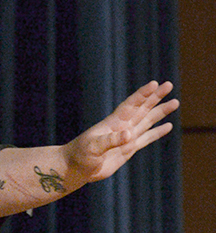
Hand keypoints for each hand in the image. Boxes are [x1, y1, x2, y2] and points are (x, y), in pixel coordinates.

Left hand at [62, 81, 178, 182]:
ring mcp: (126, 137)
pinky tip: (168, 126)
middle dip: (155, 97)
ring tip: (174, 102)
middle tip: (169, 85)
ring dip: (160, 112)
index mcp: (113, 123)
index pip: (131, 105)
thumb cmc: (80, 155)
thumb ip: (111, 141)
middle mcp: (122, 127)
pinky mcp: (128, 149)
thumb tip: (130, 135)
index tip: (154, 84)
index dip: (142, 94)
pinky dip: (157, 132)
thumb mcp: (93, 147)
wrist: (76, 167)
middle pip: (142, 108)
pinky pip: (146, 138)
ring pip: (147, 121)